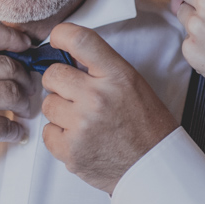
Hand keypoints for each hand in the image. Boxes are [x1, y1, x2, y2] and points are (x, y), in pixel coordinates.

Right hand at [0, 22, 34, 179]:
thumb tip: (2, 52)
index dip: (10, 36)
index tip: (24, 44)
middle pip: (7, 64)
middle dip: (24, 76)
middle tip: (27, 85)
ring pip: (14, 91)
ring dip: (24, 102)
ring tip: (22, 109)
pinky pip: (10, 124)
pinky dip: (17, 130)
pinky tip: (15, 131)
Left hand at [41, 23, 177, 194]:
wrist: (157, 168)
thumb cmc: (145, 125)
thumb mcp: (131, 84)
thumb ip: (99, 68)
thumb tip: (63, 53)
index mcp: (118, 76)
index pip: (81, 40)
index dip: (61, 35)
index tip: (56, 39)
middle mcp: (98, 98)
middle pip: (52, 74)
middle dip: (59, 83)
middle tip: (76, 95)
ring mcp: (83, 125)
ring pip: (48, 104)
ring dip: (60, 112)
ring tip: (84, 121)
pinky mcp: (71, 151)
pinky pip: (47, 132)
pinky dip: (59, 136)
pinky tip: (80, 138)